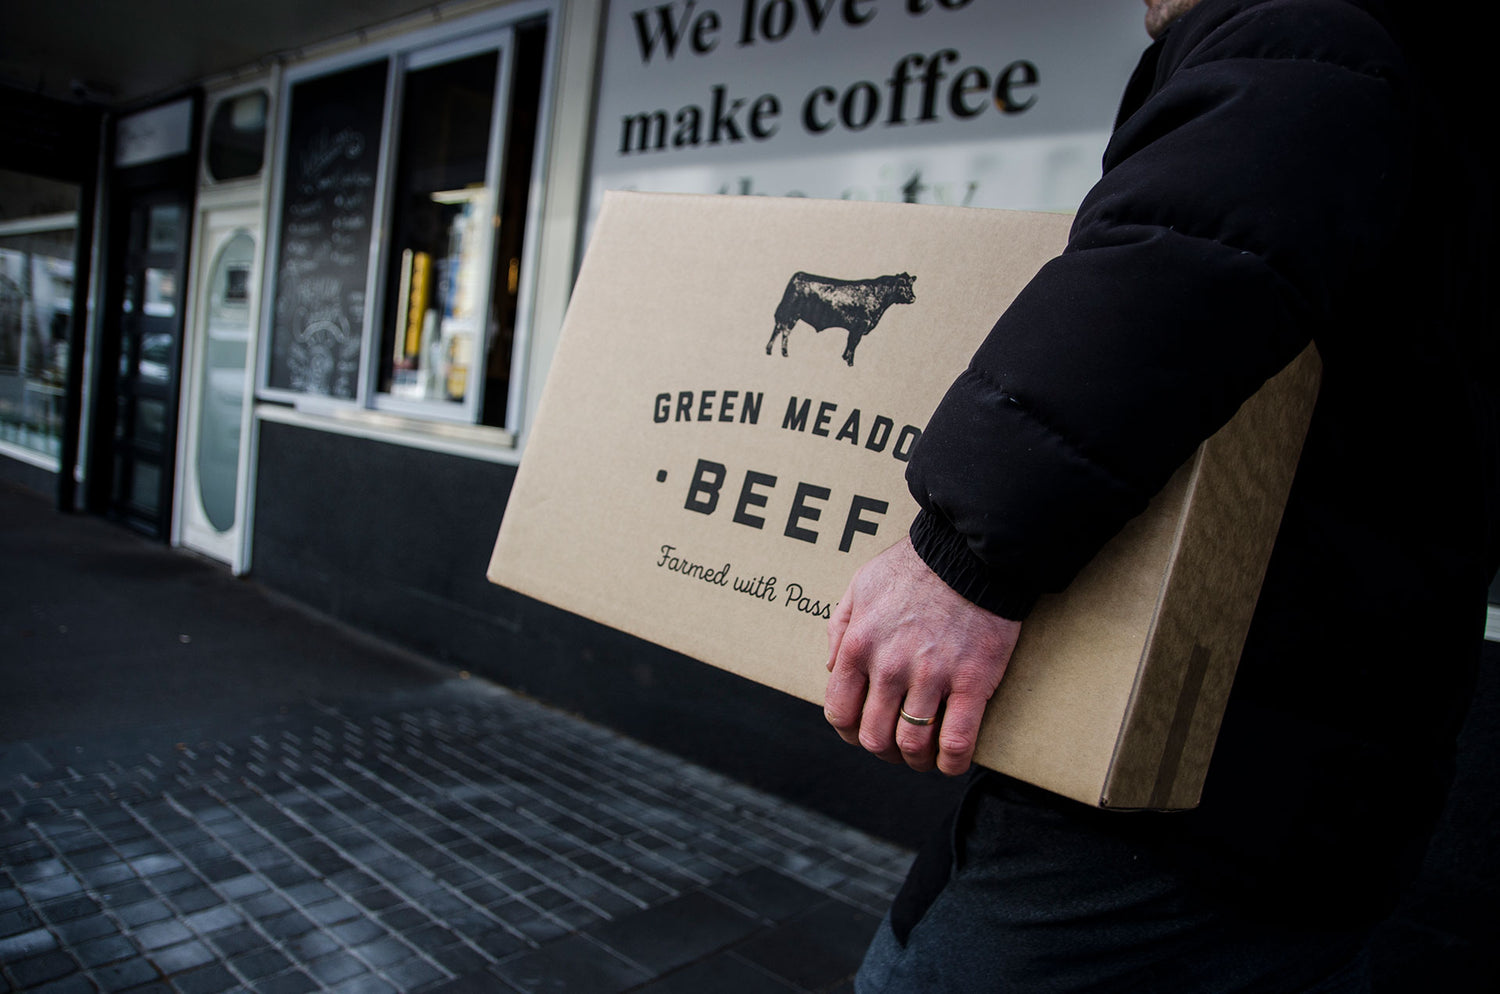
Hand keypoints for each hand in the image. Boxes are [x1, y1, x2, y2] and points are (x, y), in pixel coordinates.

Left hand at [825, 536, 1020, 775]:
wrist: (970, 553)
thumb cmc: (914, 566)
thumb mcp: (860, 585)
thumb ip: (840, 627)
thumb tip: (833, 668)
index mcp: (858, 645)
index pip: (839, 712)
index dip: (849, 731)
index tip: (862, 731)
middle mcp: (889, 666)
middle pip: (873, 737)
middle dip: (882, 750)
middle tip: (895, 746)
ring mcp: (931, 677)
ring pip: (912, 746)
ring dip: (915, 761)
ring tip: (924, 757)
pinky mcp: (972, 682)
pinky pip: (957, 741)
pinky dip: (952, 763)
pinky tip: (952, 762)